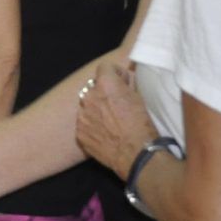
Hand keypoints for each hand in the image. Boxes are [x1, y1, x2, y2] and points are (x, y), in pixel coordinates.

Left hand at [74, 60, 154, 178]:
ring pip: (87, 106)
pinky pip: (84, 124)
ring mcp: (81, 116)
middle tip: (115, 104)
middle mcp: (89, 96)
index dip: (114, 73)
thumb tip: (121, 81)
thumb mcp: (138, 96)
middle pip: (93, 87)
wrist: (135, 153)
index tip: (121, 82)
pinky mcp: (79, 133)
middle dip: (103, 93)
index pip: (104, 67)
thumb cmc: (141, 124)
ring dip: (96, 109)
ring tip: (110, 122)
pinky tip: (105, 134)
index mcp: (105, 84)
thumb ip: (125, 84)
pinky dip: (92, 126)